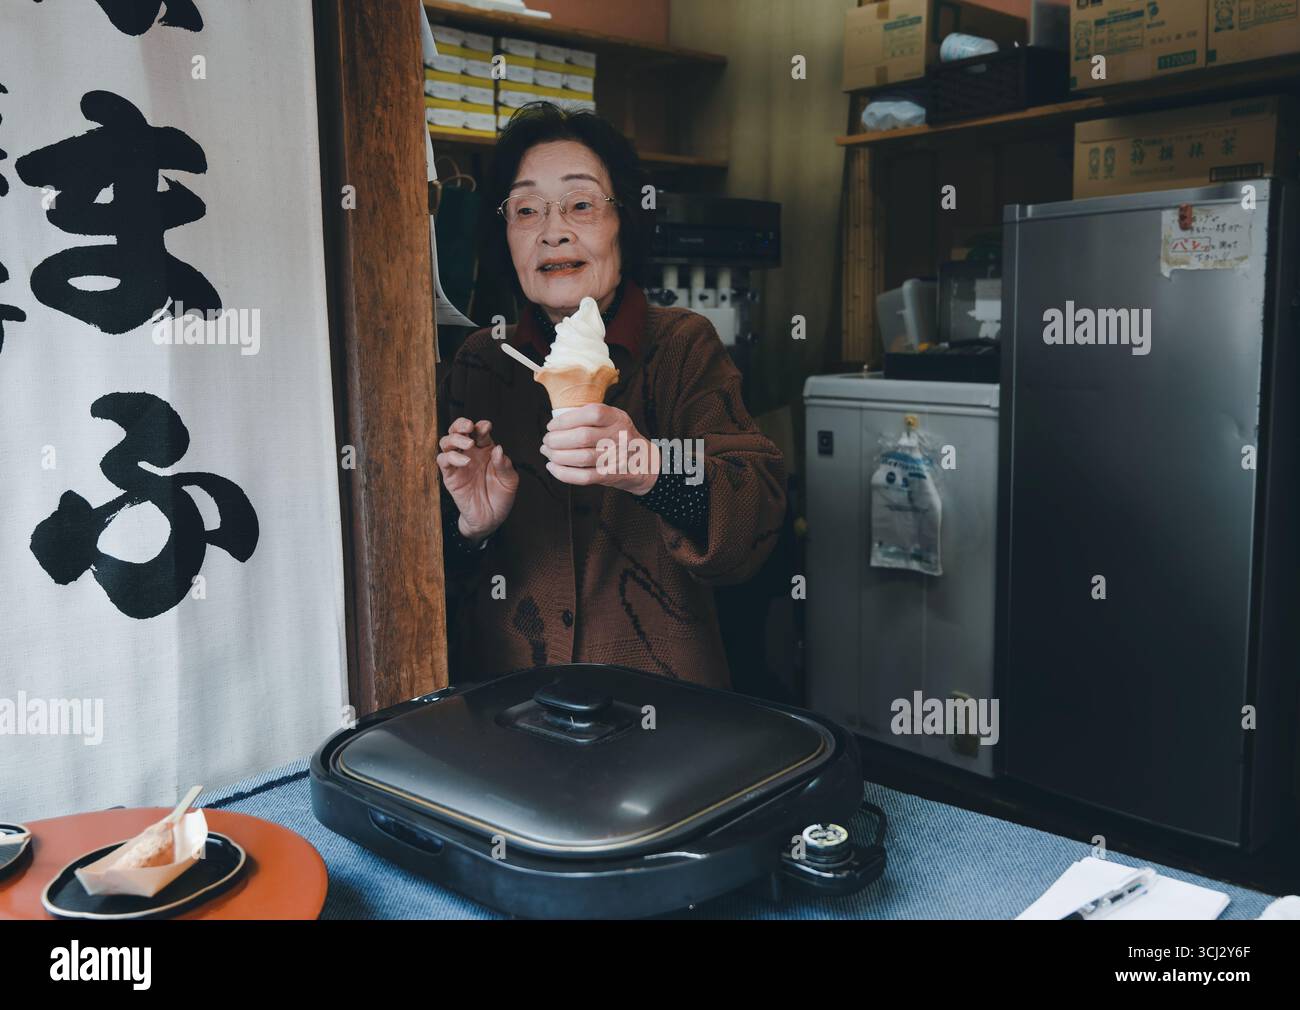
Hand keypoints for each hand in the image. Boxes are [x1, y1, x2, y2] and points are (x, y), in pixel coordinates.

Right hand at [437, 417, 518, 540]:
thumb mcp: (509, 481)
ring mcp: (458, 464)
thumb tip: (498, 449)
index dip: (481, 426)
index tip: (487, 427)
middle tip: (469, 426)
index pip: (480, 431)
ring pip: (447, 442)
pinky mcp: (450, 476)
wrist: (491, 519)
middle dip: (461, 424)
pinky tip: (464, 461)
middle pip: (458, 430)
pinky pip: (443, 461)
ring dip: (455, 438)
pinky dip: (451, 457)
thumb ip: (504, 465)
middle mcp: (470, 453)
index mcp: (486, 450)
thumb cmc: (501, 497)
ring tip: (468, 443)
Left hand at [541, 404, 659, 494]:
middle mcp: (619, 437)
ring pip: (581, 458)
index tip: (552, 425)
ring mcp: (615, 458)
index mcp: (618, 418)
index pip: (592, 414)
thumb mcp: (614, 418)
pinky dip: (563, 473)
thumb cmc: (619, 437)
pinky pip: (583, 477)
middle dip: (557, 439)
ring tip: (547, 452)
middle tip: (547, 440)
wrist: (643, 463)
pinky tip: (552, 467)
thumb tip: (556, 421)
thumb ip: (591, 416)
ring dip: (557, 456)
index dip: (567, 419)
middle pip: (583, 437)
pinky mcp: (609, 475)